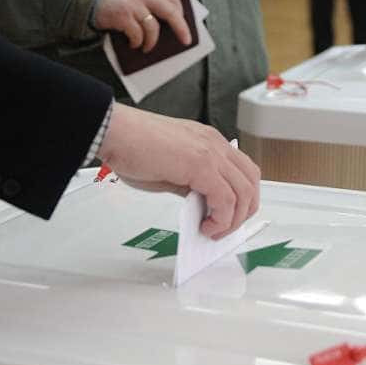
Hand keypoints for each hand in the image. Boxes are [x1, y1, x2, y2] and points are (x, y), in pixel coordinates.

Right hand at [94, 0, 191, 52]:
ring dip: (152, 42)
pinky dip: (137, 43)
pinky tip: (133, 44)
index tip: (186, 26)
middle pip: (170, 12)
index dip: (182, 14)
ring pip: (153, 28)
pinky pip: (137, 35)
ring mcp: (133, 5)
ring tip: (146, 47)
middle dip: (181, 28)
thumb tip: (166, 23)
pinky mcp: (122, 16)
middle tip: (184, 41)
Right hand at [97, 104, 260, 239]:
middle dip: (244, 210)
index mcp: (208, 141)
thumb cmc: (131, 146)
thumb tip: (200, 204)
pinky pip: (225, 200)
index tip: (229, 215)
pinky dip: (221, 219)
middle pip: (251, 181)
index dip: (241, 196)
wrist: (114, 132)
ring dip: (233, 219)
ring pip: (244, 192)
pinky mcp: (201, 166)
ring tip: (214, 231)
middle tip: (226, 228)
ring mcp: (210, 153)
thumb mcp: (169, 169)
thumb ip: (189, 183)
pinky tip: (206, 227)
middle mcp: (214, 143)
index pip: (242, 170)